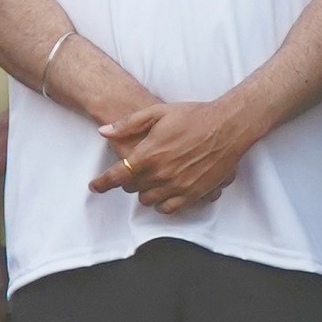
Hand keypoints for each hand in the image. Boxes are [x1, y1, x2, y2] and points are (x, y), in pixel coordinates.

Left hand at [91, 96, 254, 213]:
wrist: (227, 126)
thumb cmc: (193, 116)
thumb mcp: (158, 112)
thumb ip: (128, 123)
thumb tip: (103, 132)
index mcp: (148, 154)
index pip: (116, 176)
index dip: (102, 183)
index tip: (95, 186)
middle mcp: (160, 174)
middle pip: (132, 188)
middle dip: (129, 181)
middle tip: (135, 171)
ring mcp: (177, 186)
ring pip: (148, 200)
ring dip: (144, 191)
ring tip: (151, 179)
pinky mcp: (193, 194)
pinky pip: (168, 208)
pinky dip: (161, 203)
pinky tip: (164, 192)